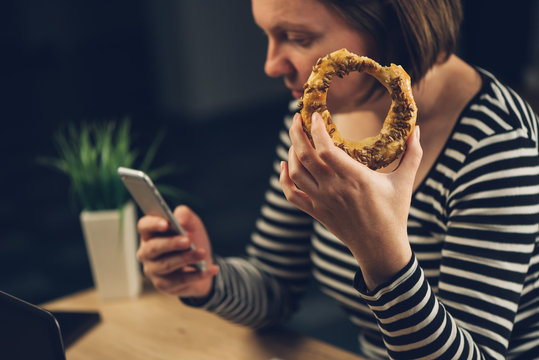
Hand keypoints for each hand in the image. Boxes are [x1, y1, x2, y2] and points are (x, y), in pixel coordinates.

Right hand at [137, 205, 218, 297]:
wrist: (203, 265)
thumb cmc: (193, 241)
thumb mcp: (193, 225)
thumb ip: (186, 216)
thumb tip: (179, 219)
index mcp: (150, 234)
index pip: (144, 226)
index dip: (153, 224)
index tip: (166, 224)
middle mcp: (147, 253)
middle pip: (153, 247)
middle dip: (171, 244)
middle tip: (188, 241)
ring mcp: (153, 270)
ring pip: (166, 265)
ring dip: (186, 258)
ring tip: (202, 253)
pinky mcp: (164, 285)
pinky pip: (180, 281)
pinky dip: (197, 275)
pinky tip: (211, 269)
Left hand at [280, 112, 421, 289]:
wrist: (380, 249)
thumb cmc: (395, 214)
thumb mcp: (405, 182)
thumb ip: (412, 153)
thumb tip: (418, 128)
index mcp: (355, 178)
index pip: (326, 148)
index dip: (316, 129)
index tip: (316, 115)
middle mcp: (334, 188)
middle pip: (304, 156)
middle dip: (296, 133)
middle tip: (296, 117)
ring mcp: (322, 201)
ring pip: (295, 172)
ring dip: (291, 152)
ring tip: (296, 138)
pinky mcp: (316, 212)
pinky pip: (291, 194)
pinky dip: (283, 179)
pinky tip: (284, 165)